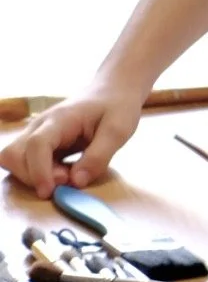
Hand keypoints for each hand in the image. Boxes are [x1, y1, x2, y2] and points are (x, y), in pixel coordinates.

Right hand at [0, 86, 142, 198]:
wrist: (114, 90)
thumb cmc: (117, 107)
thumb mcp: (118, 130)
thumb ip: (99, 156)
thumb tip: (76, 182)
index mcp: (60, 118)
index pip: (37, 144)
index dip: (39, 171)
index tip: (50, 191)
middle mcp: (41, 125)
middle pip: (14, 154)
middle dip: (32, 176)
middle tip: (65, 180)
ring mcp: (37, 133)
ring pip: (14, 159)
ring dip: (32, 176)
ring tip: (65, 176)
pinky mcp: (40, 143)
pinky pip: (25, 162)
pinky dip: (38, 173)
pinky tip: (63, 172)